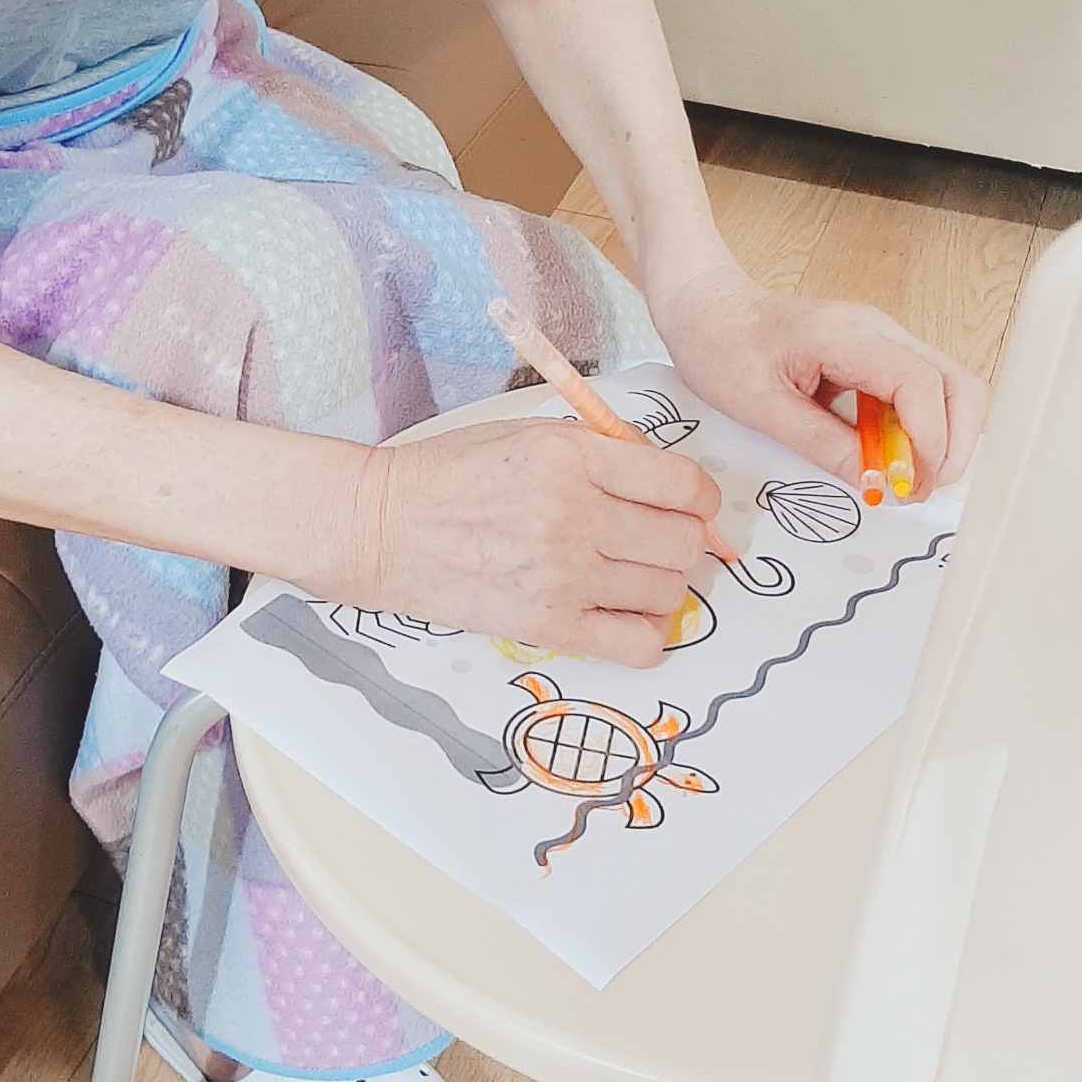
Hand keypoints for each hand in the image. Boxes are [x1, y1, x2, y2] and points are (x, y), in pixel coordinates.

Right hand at [354, 417, 721, 669]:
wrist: (382, 527)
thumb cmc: (451, 476)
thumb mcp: (529, 435)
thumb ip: (603, 453)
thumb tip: (673, 488)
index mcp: (573, 457)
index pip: (685, 485)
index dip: (699, 498)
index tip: (687, 505)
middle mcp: (575, 515)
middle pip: (684, 543)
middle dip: (680, 541)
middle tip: (651, 541)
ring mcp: (563, 575)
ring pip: (669, 592)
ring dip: (660, 586)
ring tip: (626, 576)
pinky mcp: (548, 625)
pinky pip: (639, 646)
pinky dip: (646, 635)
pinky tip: (621, 615)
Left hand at [654, 263, 986, 499]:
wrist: (706, 307)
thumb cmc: (721, 345)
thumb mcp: (760, 407)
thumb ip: (821, 444)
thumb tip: (874, 482)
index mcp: (847, 335)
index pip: (922, 385)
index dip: (928, 443)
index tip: (907, 486)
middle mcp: (879, 331)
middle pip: (956, 386)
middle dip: (951, 445)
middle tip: (913, 490)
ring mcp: (883, 341)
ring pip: (947, 391)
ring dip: (937, 441)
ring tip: (898, 478)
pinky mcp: (878, 356)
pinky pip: (919, 395)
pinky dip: (916, 432)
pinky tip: (883, 456)